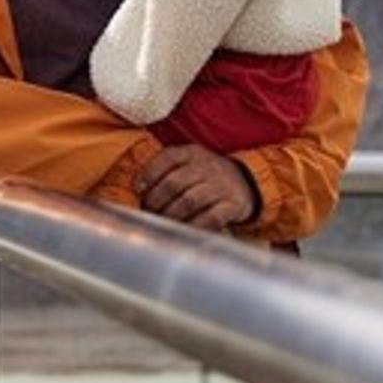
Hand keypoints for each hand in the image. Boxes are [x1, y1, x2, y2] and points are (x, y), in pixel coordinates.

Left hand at [134, 144, 256, 230]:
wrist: (245, 181)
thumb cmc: (206, 174)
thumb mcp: (189, 162)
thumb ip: (167, 170)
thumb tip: (138, 191)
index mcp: (193, 153)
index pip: (168, 157)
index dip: (149, 173)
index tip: (137, 189)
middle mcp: (207, 167)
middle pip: (174, 183)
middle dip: (156, 200)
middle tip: (148, 211)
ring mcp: (220, 186)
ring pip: (190, 201)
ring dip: (171, 214)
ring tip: (163, 221)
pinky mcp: (232, 205)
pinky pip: (211, 217)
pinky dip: (194, 225)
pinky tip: (184, 229)